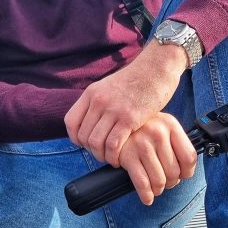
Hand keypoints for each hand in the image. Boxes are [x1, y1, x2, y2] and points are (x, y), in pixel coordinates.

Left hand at [65, 39, 187, 164]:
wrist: (157, 68)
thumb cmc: (137, 80)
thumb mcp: (110, 86)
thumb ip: (99, 102)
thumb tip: (92, 122)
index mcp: (91, 93)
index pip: (71, 122)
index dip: (76, 138)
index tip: (87, 144)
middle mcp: (98, 100)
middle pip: (83, 136)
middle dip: (91, 150)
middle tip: (103, 153)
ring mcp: (113, 109)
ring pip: (95, 142)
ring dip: (102, 156)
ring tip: (111, 158)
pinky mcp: (129, 117)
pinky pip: (113, 144)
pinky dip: (113, 156)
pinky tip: (119, 158)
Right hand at [116, 113, 197, 205]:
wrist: (115, 123)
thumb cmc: (143, 128)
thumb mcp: (162, 127)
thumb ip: (175, 144)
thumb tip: (185, 173)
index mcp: (170, 125)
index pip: (189, 157)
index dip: (187, 173)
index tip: (182, 176)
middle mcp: (157, 132)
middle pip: (174, 172)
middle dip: (171, 183)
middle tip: (165, 182)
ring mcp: (142, 144)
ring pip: (159, 180)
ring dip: (158, 189)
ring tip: (155, 187)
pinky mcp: (127, 155)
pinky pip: (142, 183)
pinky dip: (146, 195)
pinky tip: (147, 198)